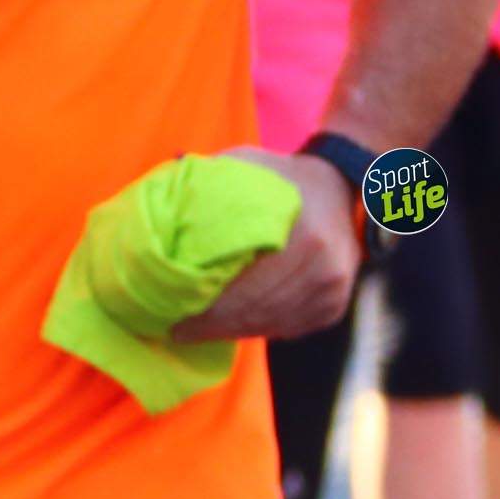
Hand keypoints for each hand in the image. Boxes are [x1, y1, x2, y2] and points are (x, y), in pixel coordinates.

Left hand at [168, 146, 358, 344]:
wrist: (339, 182)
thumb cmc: (280, 175)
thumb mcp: (246, 167)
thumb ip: (211, 189)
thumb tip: (160, 220)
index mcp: (304, 238)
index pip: (246, 291)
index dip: (206, 311)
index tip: (173, 320)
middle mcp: (325, 270)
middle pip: (256, 313)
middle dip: (212, 326)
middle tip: (178, 330)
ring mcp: (333, 291)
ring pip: (270, 325)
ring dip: (231, 331)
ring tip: (196, 330)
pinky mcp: (333, 306)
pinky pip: (287, 328)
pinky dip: (255, 328)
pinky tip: (230, 325)